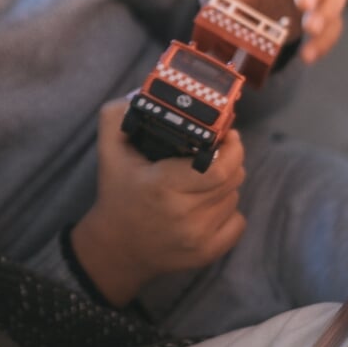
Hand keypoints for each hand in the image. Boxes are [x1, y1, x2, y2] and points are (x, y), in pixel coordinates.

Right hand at [71, 98, 247, 306]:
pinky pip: (237, 222)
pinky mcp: (207, 253)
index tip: (229, 136)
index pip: (219, 168)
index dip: (233, 149)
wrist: (116, 249)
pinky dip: (229, 211)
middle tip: (216, 154)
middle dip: (230, 162)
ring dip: (226, 186)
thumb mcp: (110, 152)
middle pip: (232, 180)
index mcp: (163, 185)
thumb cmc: (117, 194)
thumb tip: (139, 93)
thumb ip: (117, 116)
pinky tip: (209, 206)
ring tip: (205, 181)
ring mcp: (197, 237)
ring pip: (234, 198)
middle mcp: (184, 214)